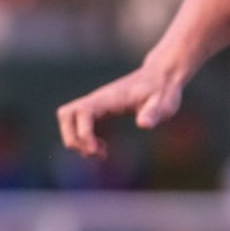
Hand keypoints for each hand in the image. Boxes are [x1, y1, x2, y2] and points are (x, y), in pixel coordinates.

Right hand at [55, 53, 188, 158]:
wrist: (162, 77)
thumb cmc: (163, 91)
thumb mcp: (164, 103)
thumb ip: (154, 113)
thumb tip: (144, 125)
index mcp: (109, 98)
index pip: (81, 112)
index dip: (83, 134)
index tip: (97, 151)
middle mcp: (97, 100)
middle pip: (65, 115)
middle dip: (73, 138)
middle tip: (96, 153)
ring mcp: (96, 104)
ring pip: (68, 120)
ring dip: (77, 140)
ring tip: (101, 153)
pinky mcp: (99, 110)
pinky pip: (78, 123)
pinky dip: (84, 139)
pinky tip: (103, 148)